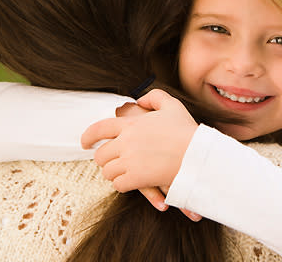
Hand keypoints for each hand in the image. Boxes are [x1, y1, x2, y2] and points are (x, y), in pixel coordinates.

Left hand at [81, 89, 197, 193]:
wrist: (197, 155)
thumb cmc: (187, 131)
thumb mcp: (173, 106)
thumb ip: (154, 97)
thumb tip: (138, 101)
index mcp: (132, 125)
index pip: (100, 129)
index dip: (88, 136)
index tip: (85, 142)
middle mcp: (127, 142)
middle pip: (100, 154)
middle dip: (105, 159)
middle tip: (113, 162)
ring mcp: (130, 161)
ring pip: (108, 171)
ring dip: (114, 173)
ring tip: (125, 172)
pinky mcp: (136, 178)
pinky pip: (118, 184)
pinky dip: (123, 184)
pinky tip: (133, 182)